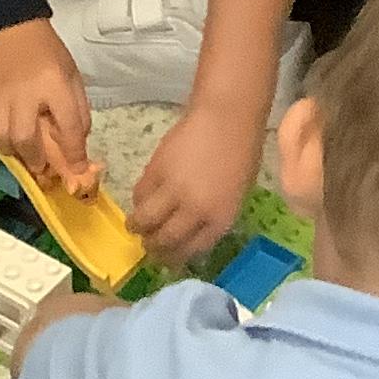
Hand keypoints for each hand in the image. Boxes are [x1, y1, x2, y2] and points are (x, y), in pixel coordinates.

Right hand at [0, 18, 92, 183]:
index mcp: (54, 84)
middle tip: (40, 166)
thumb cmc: (45, 54)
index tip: (76, 168)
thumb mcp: (71, 77)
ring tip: (19, 149)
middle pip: (26, 137)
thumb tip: (76, 147)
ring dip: (12, 150)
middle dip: (35, 159)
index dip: (74, 152)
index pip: (68, 125)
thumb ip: (77, 112)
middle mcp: (24, 91)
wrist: (11, 27)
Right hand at [131, 102, 259, 263]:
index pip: (192, 249)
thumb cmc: (241, 153)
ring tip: (137, 227)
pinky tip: (141, 201)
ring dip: (138, 227)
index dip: (176, 258)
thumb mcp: (237, 194)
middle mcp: (195, 210)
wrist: (226, 118)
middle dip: (154, 248)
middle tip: (148, 247)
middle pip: (166, 239)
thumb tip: (192, 229)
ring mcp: (173, 190)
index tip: (168, 260)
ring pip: (146, 220)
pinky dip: (138, 201)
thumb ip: (215, 214)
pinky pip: (140, 194)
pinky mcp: (156, 171)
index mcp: (221, 218)